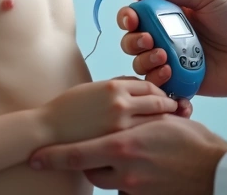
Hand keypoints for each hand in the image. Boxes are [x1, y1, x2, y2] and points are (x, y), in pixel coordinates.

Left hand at [30, 115, 226, 194]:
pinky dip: (127, 179)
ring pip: (106, 181)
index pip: (77, 154)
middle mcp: (124, 171)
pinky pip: (125, 191)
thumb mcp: (160, 122)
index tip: (35, 157)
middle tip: (91, 148)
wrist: (217, 172)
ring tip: (119, 157)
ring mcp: (134, 189)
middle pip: (89, 169)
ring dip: (107, 170)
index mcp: (124, 146)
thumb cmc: (193, 141)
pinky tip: (141, 170)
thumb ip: (134, 121)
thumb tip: (120, 115)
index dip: (53, 157)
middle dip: (87, 160)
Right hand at [41, 78, 182, 145]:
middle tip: (178, 112)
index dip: (160, 93)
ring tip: (173, 127)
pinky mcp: (117, 140)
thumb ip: (115, 88)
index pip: (149, 86)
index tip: (165, 99)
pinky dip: (154, 136)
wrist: (48, 130)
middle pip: (157, 101)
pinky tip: (157, 141)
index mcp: (114, 85)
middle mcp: (121, 101)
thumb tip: (135, 90)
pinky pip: (143, 135)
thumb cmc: (67, 110)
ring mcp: (120, 122)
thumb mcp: (93, 89)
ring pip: (155, 120)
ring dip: (167, 122)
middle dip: (169, 107)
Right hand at [116, 0, 226, 107]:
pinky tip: (170, 78)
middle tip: (150, 41)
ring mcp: (174, 63)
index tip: (131, 18)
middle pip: (131, 42)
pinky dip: (158, 88)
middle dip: (134, 42)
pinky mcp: (183, 85)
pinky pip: (160, 90)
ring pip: (141, 67)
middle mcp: (168, 38)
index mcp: (170, 13)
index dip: (127, 17)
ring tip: (167, 60)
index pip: (136, 14)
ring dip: (146, 63)